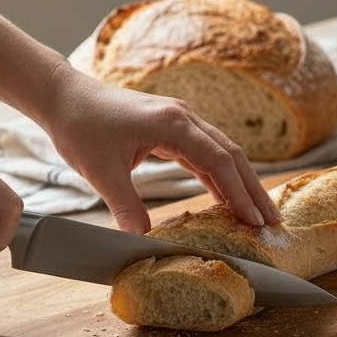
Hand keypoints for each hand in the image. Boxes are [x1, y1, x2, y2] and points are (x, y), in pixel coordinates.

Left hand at [40, 62, 280, 233]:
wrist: (64, 96)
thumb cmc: (80, 126)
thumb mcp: (100, 171)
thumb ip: (125, 205)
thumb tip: (141, 240)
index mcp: (173, 124)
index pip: (220, 161)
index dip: (240, 193)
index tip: (255, 221)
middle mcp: (184, 117)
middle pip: (232, 154)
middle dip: (254, 189)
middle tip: (273, 221)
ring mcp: (180, 120)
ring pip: (223, 152)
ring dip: (241, 182)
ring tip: (258, 213)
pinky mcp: (172, 126)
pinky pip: (205, 153)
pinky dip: (219, 176)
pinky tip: (226, 198)